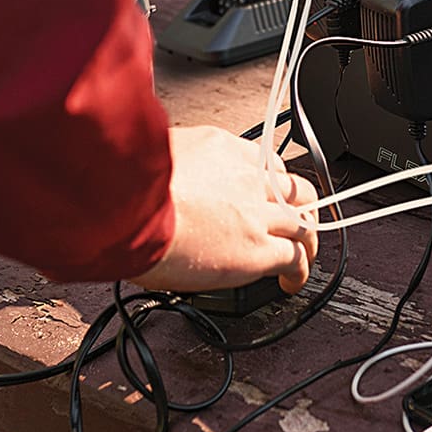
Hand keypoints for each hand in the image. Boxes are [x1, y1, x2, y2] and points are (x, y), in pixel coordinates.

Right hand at [131, 126, 321, 294]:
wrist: (127, 207)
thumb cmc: (125, 185)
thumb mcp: (150, 156)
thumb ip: (167, 164)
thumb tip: (155, 173)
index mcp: (219, 147)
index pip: (261, 160)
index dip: (268, 181)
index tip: (262, 192)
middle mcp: (245, 176)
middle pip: (294, 188)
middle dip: (300, 206)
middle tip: (295, 222)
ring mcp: (255, 213)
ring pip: (303, 223)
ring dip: (306, 240)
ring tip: (302, 256)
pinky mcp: (258, 249)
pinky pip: (294, 259)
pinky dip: (299, 272)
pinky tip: (291, 283)